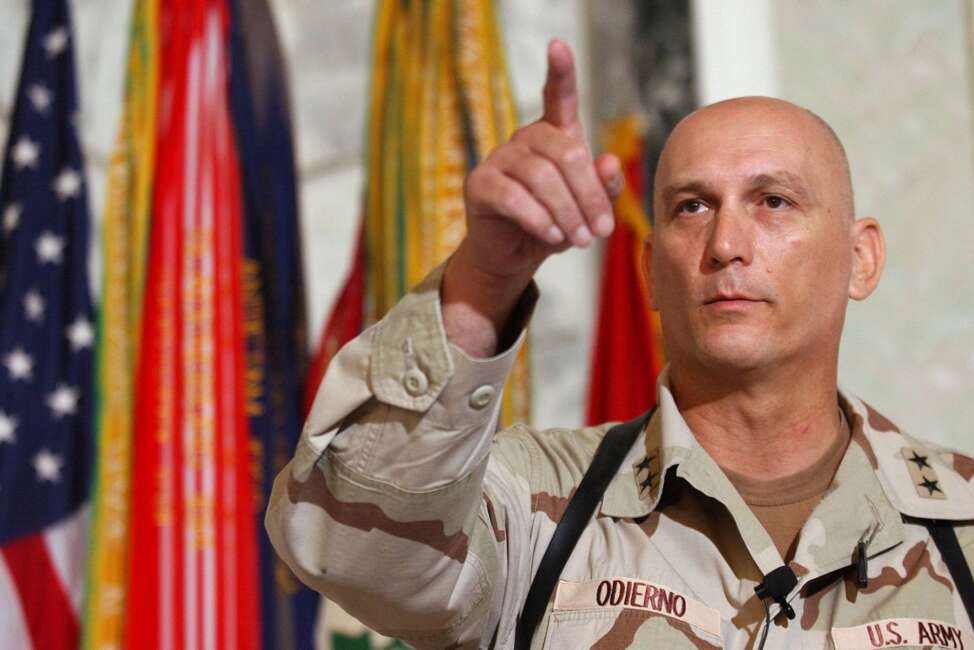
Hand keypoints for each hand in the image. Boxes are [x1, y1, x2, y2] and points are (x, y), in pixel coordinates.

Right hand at [442, 39, 623, 356]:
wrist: (514, 255)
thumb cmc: (555, 224)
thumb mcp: (587, 209)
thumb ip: (603, 187)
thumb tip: (609, 162)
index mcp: (554, 134)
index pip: (559, 96)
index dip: (560, 70)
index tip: (558, 45)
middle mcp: (525, 139)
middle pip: (565, 153)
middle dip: (589, 196)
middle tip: (600, 231)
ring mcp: (499, 159)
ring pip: (541, 177)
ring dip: (567, 213)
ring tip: (580, 240)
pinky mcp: (479, 184)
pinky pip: (514, 197)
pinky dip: (539, 220)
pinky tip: (552, 237)